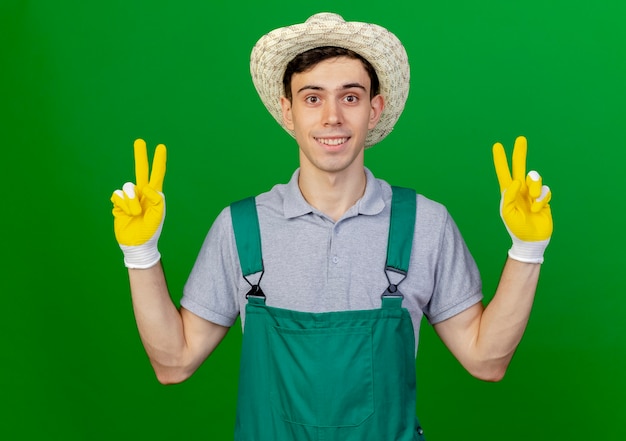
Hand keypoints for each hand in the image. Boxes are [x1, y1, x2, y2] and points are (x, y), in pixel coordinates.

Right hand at [111, 139, 166, 268]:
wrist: (137, 243)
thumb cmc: (150, 230)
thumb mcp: (157, 215)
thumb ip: (156, 200)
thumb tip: (146, 187)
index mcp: (154, 194)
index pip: (157, 174)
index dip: (159, 161)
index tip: (161, 147)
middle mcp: (142, 193)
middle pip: (140, 170)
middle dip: (140, 156)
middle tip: (140, 141)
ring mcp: (130, 197)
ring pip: (127, 187)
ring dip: (131, 201)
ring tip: (135, 213)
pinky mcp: (118, 203)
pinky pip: (118, 195)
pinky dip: (123, 204)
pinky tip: (126, 213)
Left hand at [493, 136, 552, 262]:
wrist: (531, 239)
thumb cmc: (516, 227)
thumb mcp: (507, 212)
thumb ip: (509, 195)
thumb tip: (516, 180)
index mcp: (508, 192)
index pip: (503, 172)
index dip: (500, 159)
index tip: (497, 145)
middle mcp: (519, 189)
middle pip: (520, 166)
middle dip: (520, 153)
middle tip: (520, 138)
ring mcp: (532, 192)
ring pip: (535, 179)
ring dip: (535, 189)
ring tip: (532, 203)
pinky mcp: (543, 197)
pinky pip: (545, 190)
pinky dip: (542, 199)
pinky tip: (538, 208)